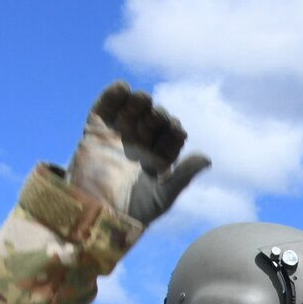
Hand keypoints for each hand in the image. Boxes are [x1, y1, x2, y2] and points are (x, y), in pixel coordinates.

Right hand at [66, 81, 210, 225]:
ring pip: (131, 111)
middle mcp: (139, 145)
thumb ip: (183, 176)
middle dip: (156, 116)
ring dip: (138, 102)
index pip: (171, 136)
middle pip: (152, 121)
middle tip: (156, 117)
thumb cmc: (132, 213)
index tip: (175, 131)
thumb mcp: (162, 196)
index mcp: (159, 160)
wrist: (95, 215)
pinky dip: (112, 96)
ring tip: (142, 99)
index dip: (174, 129)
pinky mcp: (95, 132)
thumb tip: (208, 159)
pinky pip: (104, 109)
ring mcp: (117, 137)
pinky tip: (122, 87)